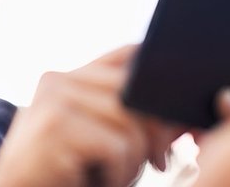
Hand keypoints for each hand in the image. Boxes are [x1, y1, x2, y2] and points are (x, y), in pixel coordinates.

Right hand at [0, 45, 183, 186]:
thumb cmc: (60, 174)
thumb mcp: (89, 135)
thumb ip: (119, 113)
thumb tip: (175, 113)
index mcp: (65, 78)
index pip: (127, 55)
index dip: (159, 79)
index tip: (173, 116)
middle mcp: (57, 81)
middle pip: (135, 92)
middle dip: (155, 132)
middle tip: (156, 161)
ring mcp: (54, 101)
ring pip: (130, 123)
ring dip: (133, 162)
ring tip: (114, 176)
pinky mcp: (56, 127)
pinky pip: (116, 148)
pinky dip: (117, 175)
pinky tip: (96, 181)